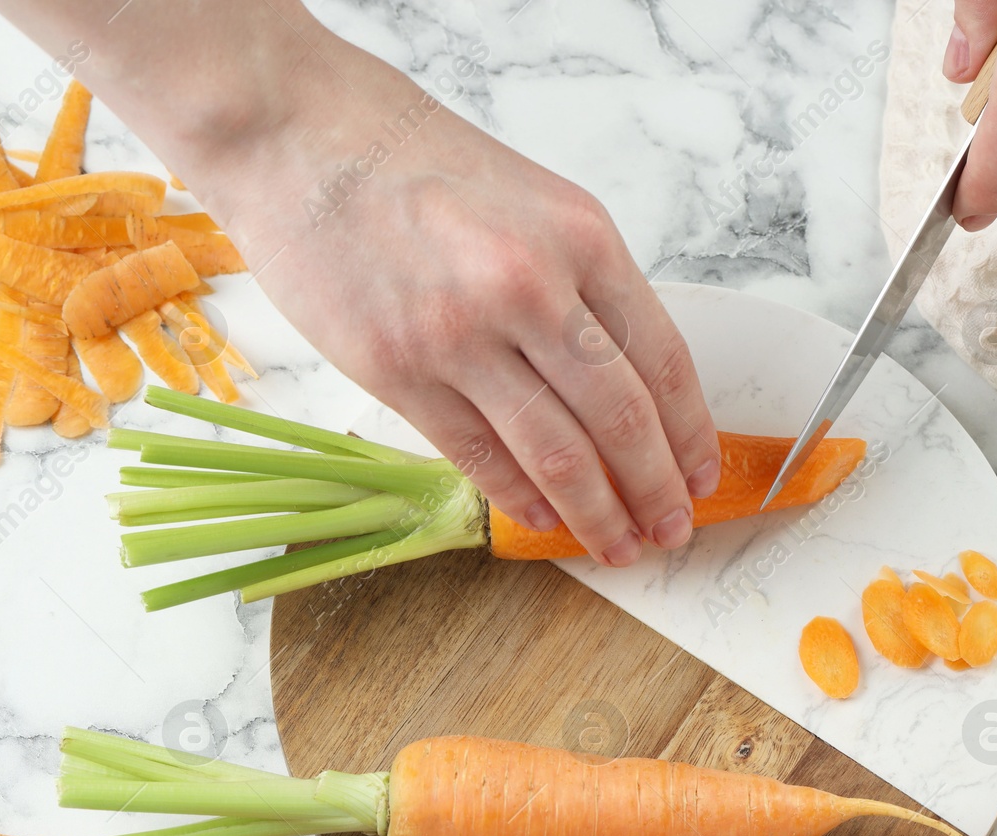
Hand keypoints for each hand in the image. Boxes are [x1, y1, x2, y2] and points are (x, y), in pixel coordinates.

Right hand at [181, 35, 720, 566]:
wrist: (294, 129)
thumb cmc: (416, 157)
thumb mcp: (537, 200)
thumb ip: (586, 285)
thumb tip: (628, 382)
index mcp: (583, 238)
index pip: (663, 361)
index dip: (691, 433)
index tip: (702, 474)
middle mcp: (531, 287)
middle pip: (622, 420)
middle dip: (657, 490)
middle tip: (673, 531)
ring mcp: (461, 335)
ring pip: (558, 454)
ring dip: (598, 514)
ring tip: (621, 545)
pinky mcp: (397, 371)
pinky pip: (478, 455)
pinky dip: (520, 497)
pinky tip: (544, 520)